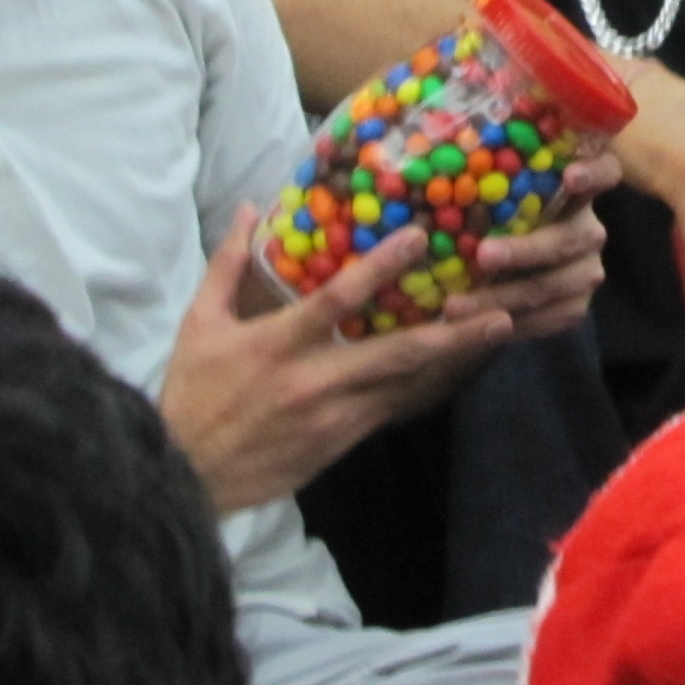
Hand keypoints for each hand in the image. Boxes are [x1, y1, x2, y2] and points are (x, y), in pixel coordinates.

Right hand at [161, 205, 511, 512]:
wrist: (184, 477)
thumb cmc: (191, 393)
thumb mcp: (199, 324)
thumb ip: (228, 264)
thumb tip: (249, 207)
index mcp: (278, 344)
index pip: (337, 299)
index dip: (381, 267)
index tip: (420, 238)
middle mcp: (314, 380)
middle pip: (395, 352)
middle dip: (452, 333)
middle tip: (500, 309)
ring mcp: (333, 416)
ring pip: (404, 384)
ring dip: (452, 359)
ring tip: (499, 330)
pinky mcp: (341, 442)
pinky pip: (391, 408)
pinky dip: (424, 387)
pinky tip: (456, 367)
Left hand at [443, 154, 616, 339]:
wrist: (496, 272)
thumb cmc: (487, 213)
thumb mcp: (488, 188)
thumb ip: (477, 169)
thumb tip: (425, 130)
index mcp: (575, 188)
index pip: (605, 172)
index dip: (594, 173)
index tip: (570, 175)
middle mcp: (588, 227)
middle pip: (568, 238)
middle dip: (526, 249)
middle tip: (483, 255)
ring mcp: (586, 269)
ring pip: (552, 285)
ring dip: (504, 296)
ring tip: (456, 305)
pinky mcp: (577, 306)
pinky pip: (549, 319)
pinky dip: (511, 324)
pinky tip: (476, 328)